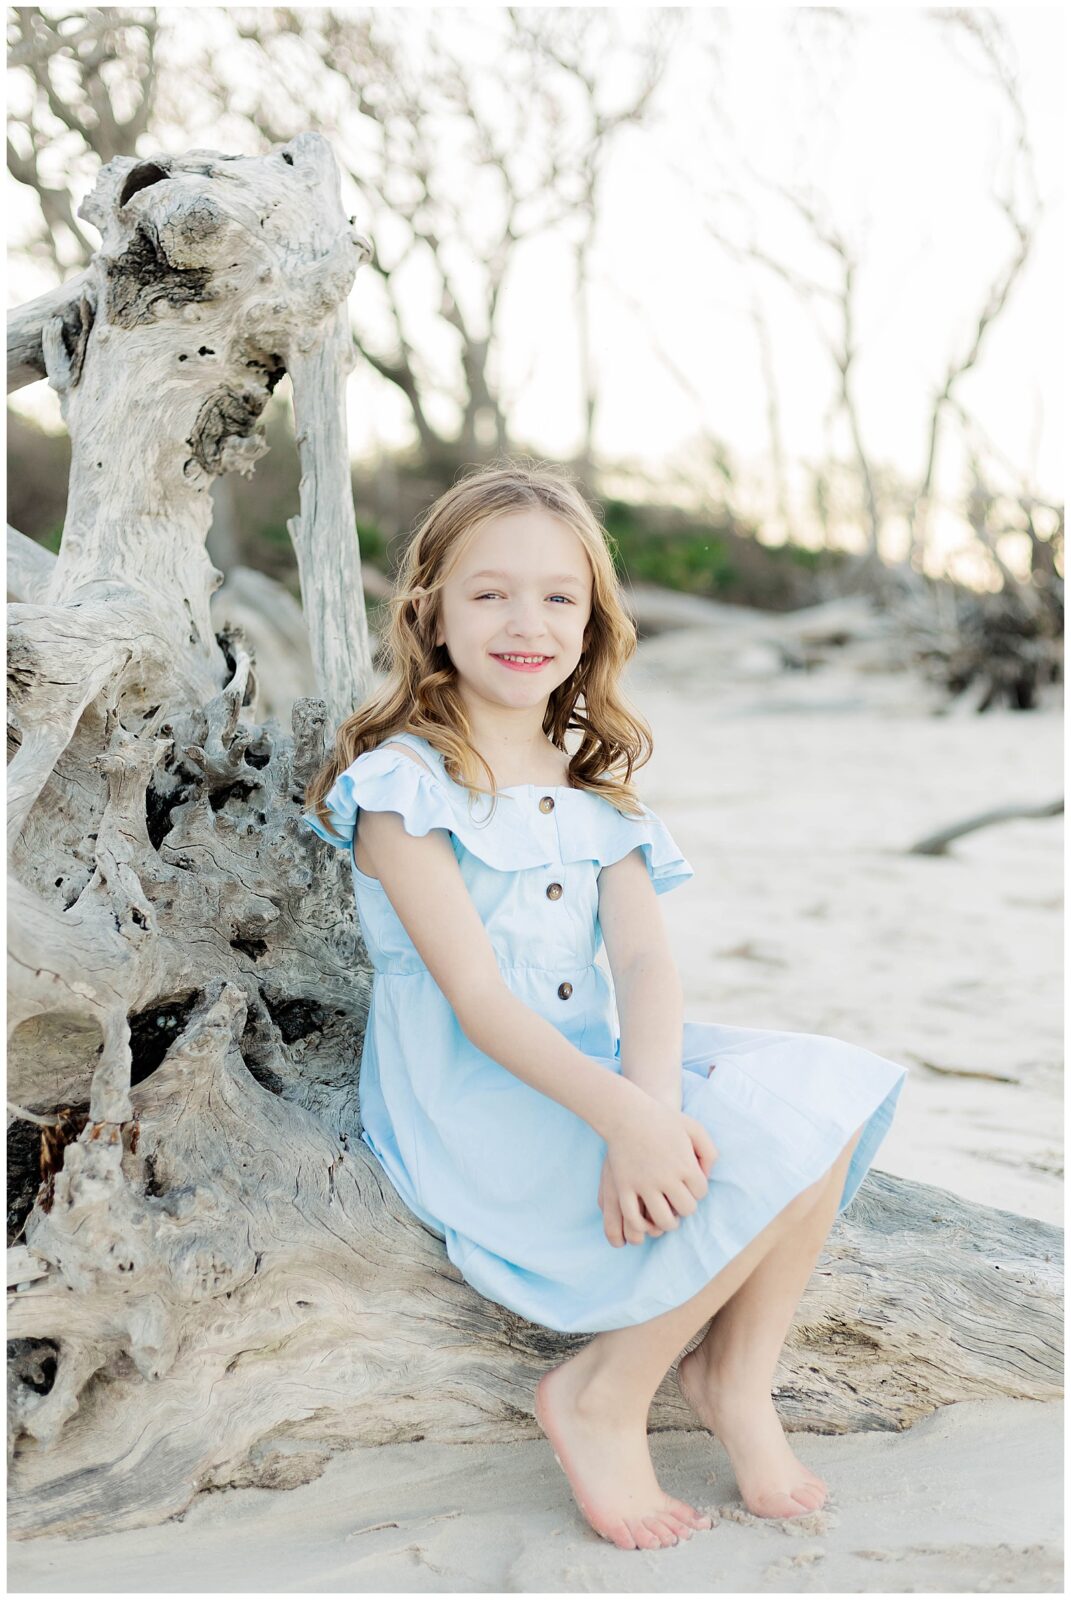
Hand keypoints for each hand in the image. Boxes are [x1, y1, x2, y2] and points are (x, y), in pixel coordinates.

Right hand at [598, 1100, 717, 1247]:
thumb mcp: (694, 1128)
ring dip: (667, 1222)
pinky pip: (633, 1218)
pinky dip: (641, 1225)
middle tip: (677, 1201)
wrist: (626, 1113)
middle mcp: (667, 1177)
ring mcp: (644, 1184)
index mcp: (686, 1165)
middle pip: (686, 1209)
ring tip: (665, 1215)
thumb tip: (706, 1177)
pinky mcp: (624, 1187)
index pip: (701, 1193)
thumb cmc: (662, 1119)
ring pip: (663, 1220)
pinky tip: (644, 1219)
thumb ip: (709, 1152)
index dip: (696, 1190)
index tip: (687, 1184)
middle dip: (684, 1207)